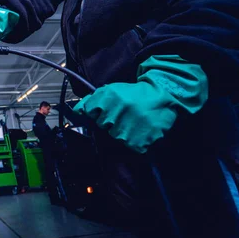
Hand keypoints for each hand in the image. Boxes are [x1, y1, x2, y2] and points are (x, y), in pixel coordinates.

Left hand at [73, 55, 207, 152]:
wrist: (163, 97)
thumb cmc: (134, 95)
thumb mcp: (111, 91)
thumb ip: (91, 100)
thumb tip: (75, 111)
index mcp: (108, 97)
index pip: (88, 112)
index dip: (96, 112)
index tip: (106, 109)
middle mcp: (116, 112)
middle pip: (101, 126)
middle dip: (109, 122)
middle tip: (123, 114)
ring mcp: (128, 128)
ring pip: (114, 137)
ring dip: (122, 132)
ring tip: (133, 121)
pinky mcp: (139, 141)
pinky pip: (129, 146)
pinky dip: (134, 140)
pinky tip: (140, 129)